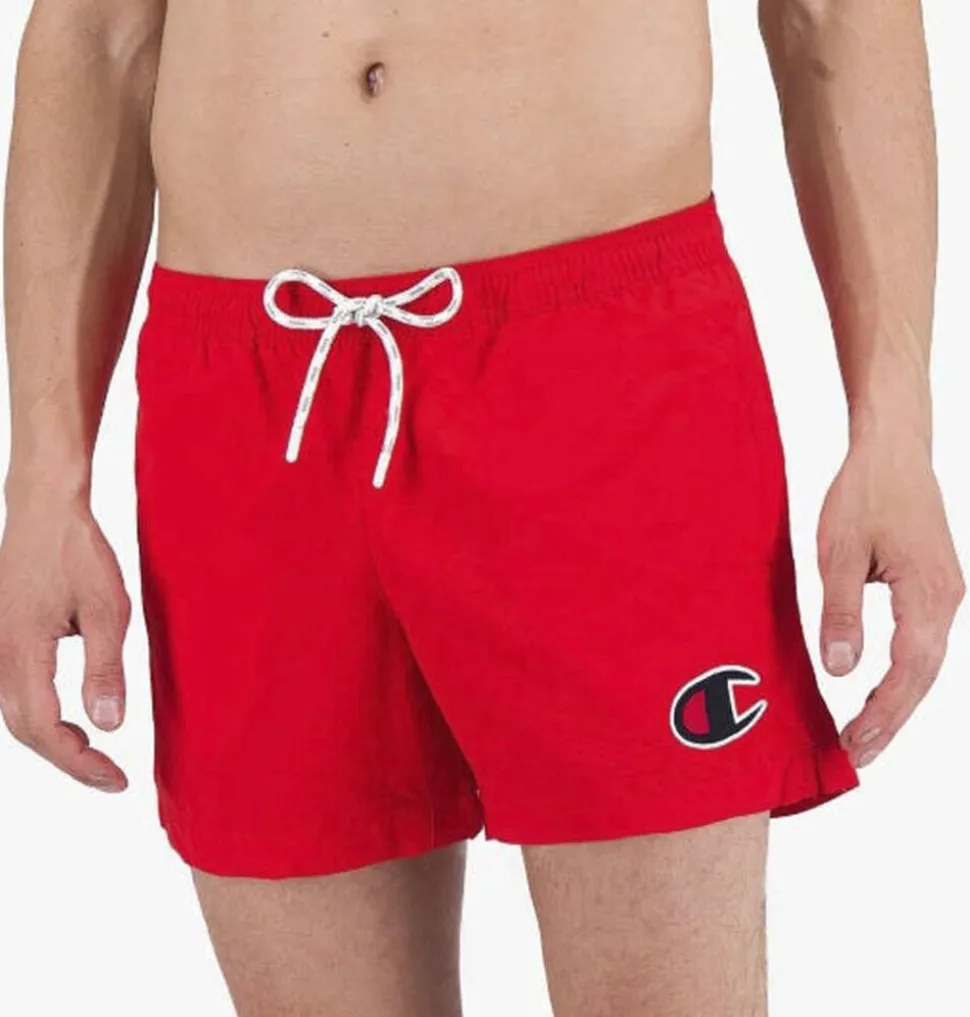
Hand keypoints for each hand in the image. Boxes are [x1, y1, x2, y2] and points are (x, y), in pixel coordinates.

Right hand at [0, 492, 129, 790]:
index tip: (116, 780)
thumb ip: (105, 669)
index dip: (79, 764)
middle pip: (25, 730)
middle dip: (68, 760)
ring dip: (52, 740)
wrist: (45, 510)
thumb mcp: (107, 609)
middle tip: (110, 775)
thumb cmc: (78, 552)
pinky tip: (68, 719)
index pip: (45, 729)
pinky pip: (13, 692)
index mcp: (20, 652)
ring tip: (94, 754)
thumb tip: (109, 726)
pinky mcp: (1, 637)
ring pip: (15, 713)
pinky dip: (39, 716)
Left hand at [817, 433, 963, 766]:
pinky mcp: (934, 587)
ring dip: (897, 700)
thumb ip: (840, 612)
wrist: (893, 451)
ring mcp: (946, 594)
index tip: (854, 745)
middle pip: (923, 676)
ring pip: (926, 663)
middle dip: (891, 719)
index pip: (909, 672)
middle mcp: (947, 600)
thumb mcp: (839, 553)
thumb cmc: (864, 494)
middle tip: (858, 755)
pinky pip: (923, 642)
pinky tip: (880, 690)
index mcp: (929, 594)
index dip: (882, 714)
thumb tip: (841, 670)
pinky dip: (903, 673)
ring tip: (865, 735)